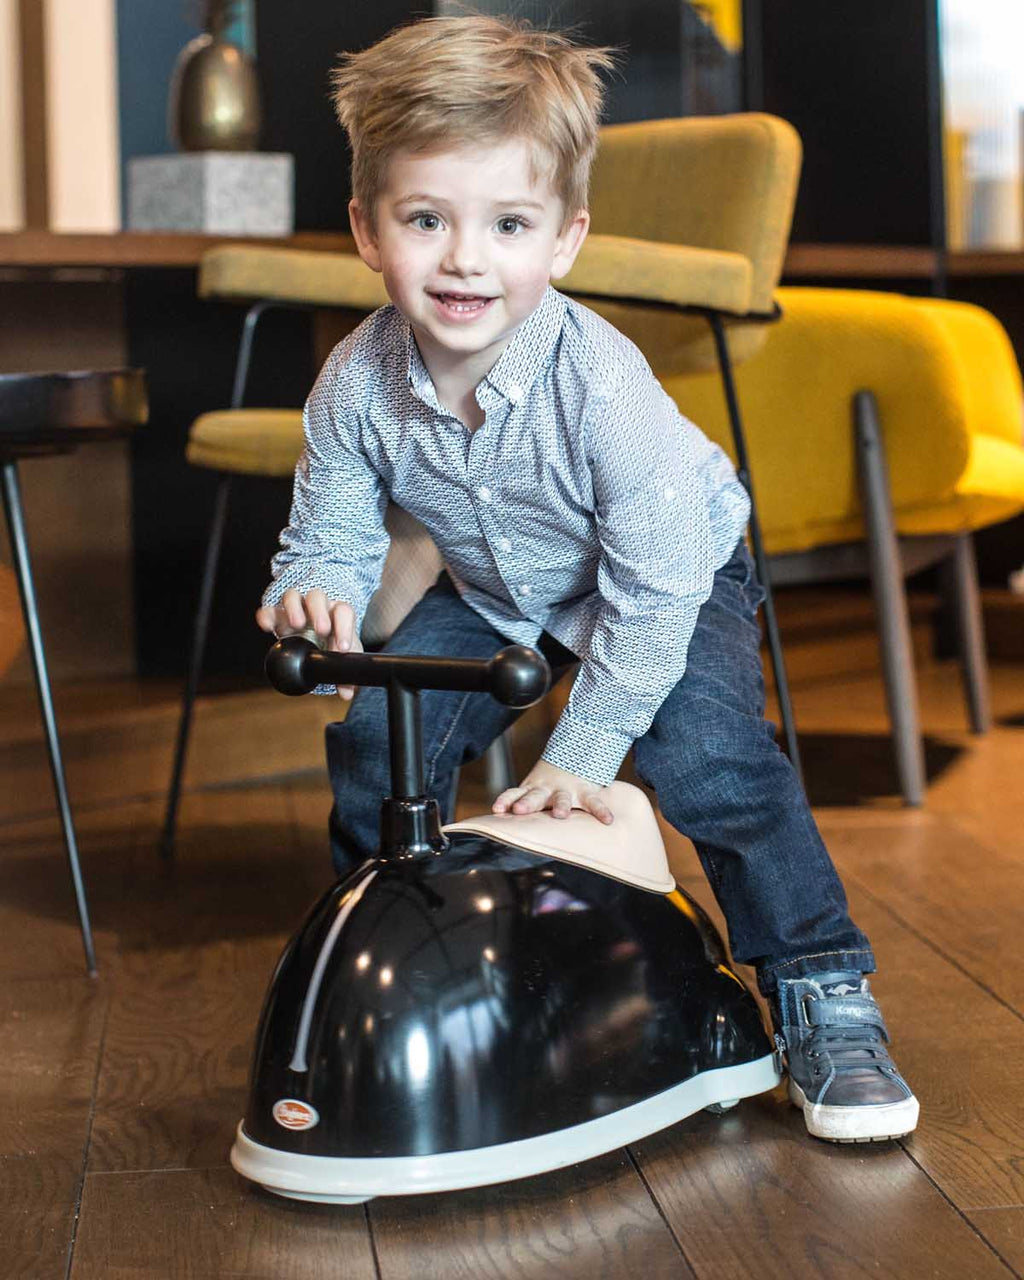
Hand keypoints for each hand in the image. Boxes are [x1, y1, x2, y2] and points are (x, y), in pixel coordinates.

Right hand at [255, 588, 362, 698]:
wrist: (313, 638)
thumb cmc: (330, 643)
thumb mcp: (340, 657)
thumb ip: (345, 675)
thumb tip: (346, 694)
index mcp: (336, 613)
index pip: (343, 612)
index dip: (345, 628)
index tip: (343, 648)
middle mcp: (316, 606)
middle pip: (317, 597)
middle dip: (319, 612)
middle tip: (322, 630)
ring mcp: (295, 608)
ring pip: (293, 596)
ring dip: (294, 608)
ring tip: (296, 625)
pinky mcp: (277, 616)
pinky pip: (269, 611)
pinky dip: (266, 616)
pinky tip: (266, 626)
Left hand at [493, 759, 613, 823]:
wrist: (576, 754)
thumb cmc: (549, 783)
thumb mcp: (534, 789)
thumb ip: (521, 803)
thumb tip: (499, 823)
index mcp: (531, 790)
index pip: (514, 793)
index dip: (506, 800)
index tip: (497, 810)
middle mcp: (546, 791)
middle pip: (534, 797)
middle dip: (527, 804)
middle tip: (520, 810)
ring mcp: (566, 790)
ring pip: (562, 798)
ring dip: (560, 805)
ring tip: (560, 814)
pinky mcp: (585, 792)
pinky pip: (593, 802)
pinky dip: (600, 810)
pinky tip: (608, 820)